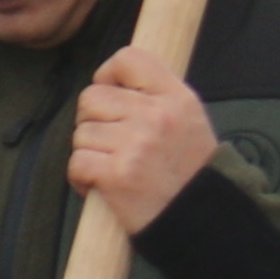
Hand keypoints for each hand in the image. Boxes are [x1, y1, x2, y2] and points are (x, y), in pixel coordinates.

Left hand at [72, 46, 218, 233]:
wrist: (204, 219)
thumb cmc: (189, 171)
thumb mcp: (187, 120)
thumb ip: (154, 97)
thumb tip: (109, 81)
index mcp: (177, 97)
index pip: (128, 58)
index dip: (108, 76)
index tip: (110, 95)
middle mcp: (157, 115)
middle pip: (90, 98)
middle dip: (93, 122)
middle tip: (114, 144)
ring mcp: (136, 144)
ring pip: (80, 133)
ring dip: (89, 153)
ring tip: (115, 168)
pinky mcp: (117, 174)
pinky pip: (76, 163)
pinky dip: (81, 179)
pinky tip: (102, 186)